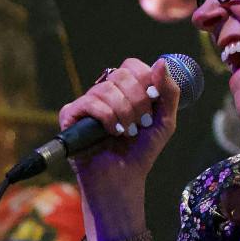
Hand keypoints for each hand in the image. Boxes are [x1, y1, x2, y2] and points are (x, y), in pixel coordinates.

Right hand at [57, 58, 180, 229]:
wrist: (123, 178)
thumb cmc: (141, 150)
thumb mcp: (165, 121)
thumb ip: (168, 92)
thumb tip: (162, 62)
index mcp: (125, 89)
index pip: (133, 66)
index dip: (146, 82)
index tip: (153, 104)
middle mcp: (104, 91)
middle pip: (121, 75)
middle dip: (138, 101)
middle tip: (142, 123)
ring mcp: (86, 102)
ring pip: (106, 89)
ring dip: (124, 113)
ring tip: (127, 132)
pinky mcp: (71, 115)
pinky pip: (90, 103)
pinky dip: (107, 117)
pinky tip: (113, 132)